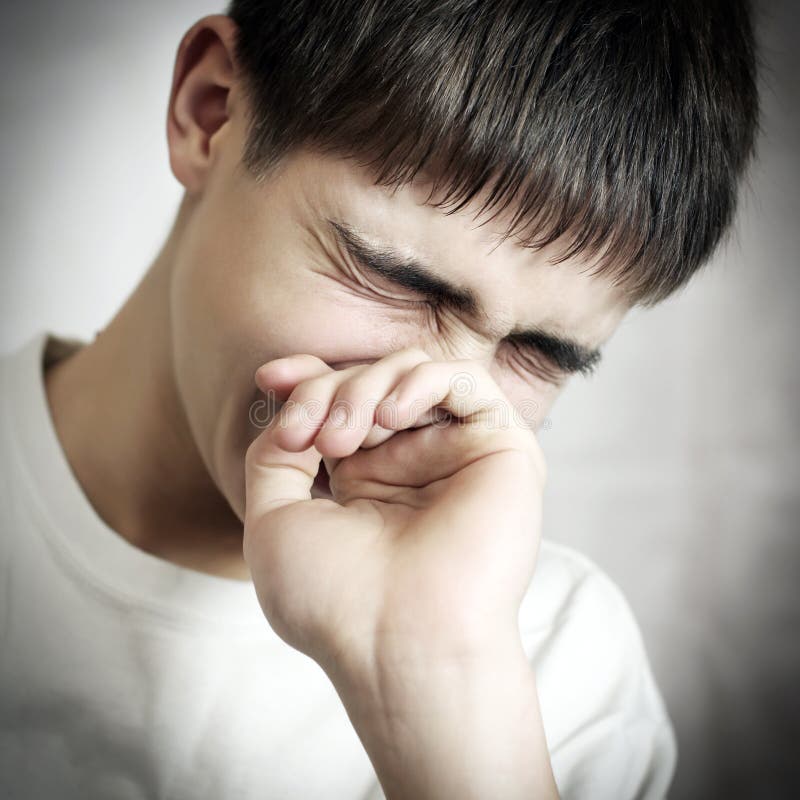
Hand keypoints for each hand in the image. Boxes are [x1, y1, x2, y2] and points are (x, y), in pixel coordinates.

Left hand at [243, 346, 545, 675]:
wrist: (400, 644)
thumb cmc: (333, 598)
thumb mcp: (274, 520)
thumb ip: (273, 456)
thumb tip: (289, 410)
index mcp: (366, 478)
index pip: (343, 403)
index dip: (308, 380)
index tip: (269, 379)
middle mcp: (412, 462)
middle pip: (370, 381)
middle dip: (328, 391)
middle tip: (311, 439)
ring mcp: (455, 453)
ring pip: (414, 372)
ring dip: (366, 387)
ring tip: (342, 440)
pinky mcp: (500, 447)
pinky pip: (469, 382)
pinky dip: (423, 381)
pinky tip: (393, 415)